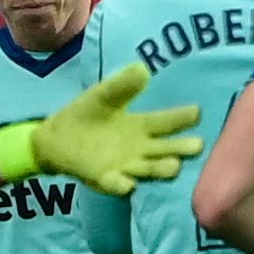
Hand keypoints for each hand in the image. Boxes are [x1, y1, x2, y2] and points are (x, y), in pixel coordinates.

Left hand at [28, 63, 196, 195]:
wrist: (55, 139)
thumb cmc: (86, 115)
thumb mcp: (102, 96)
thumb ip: (121, 85)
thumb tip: (143, 69)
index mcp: (142, 126)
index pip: (167, 122)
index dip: (182, 118)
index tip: (197, 112)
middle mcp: (141, 148)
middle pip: (166, 149)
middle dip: (182, 148)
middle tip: (197, 145)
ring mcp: (126, 166)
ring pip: (150, 169)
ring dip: (161, 168)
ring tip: (174, 166)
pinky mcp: (106, 179)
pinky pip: (117, 184)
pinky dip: (122, 184)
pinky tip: (127, 183)